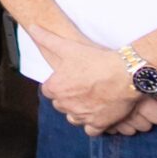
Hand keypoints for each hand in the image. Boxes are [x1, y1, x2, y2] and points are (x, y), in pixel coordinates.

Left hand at [29, 25, 156, 135]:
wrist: (124, 74)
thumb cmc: (95, 60)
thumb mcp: (67, 46)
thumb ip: (46, 38)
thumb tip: (32, 27)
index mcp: (56, 88)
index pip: (48, 90)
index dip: (57, 84)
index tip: (67, 79)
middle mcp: (66, 105)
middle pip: (60, 104)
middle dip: (67, 98)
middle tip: (79, 88)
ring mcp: (83, 116)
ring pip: (74, 118)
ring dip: (78, 111)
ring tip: (88, 101)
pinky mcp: (99, 124)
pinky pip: (90, 130)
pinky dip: (92, 124)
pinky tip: (98, 114)